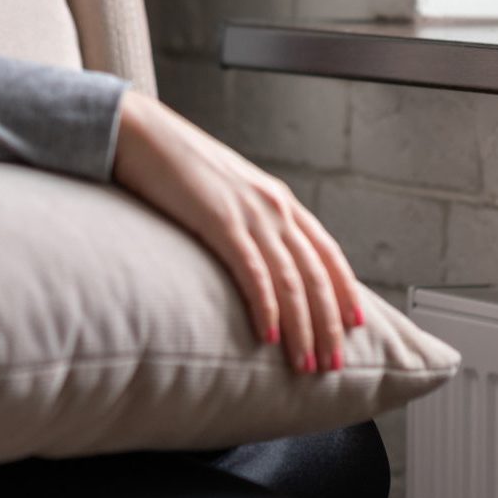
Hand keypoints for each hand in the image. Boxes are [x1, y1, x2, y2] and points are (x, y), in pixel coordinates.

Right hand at [109, 90, 363, 374]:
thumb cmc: (175, 165)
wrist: (140, 132)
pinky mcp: (220, 221)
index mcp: (278, 198)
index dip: (345, 290)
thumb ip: (247, 219)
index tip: (357, 325)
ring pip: (291, 279)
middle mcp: (274, 206)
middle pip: (316, 274)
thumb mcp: (226, 192)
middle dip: (329, 324)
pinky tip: (270, 336)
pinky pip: (253, 272)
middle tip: (334, 364)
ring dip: (303, 327)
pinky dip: (267, 307)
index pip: (327, 251)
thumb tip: (256, 255)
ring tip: (306, 363)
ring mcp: (249, 213)